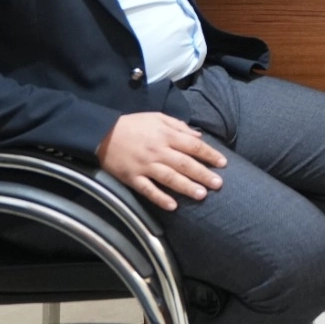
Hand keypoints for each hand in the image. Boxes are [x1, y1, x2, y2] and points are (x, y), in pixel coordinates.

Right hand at [96, 112, 225, 210]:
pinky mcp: (132, 178)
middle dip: (203, 174)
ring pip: (169, 178)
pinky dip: (160, 198)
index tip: (223, 163)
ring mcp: (144, 166)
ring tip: (202, 195)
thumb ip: (179, 126)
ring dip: (186, 187)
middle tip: (219, 184)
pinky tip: (173, 206)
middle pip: (184, 164)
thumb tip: (198, 135)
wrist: (102, 132)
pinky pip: (148, 190)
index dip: (209, 154)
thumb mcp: (158, 118)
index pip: (193, 145)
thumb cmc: (133, 124)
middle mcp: (158, 151)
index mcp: (166, 135)